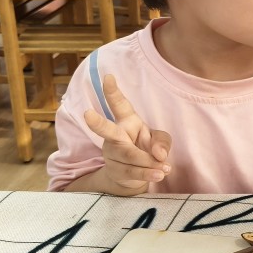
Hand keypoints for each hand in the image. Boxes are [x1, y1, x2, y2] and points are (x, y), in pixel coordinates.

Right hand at [82, 74, 171, 195]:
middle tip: (87, 114)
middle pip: (107, 130)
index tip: (108, 76)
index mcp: (127, 121)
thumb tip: (158, 154)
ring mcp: (112, 154)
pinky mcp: (115, 171)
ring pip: (129, 156)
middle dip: (97, 123)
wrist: (133, 176)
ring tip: (165, 168)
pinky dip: (148, 173)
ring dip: (148, 162)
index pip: (119, 105)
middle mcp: (115, 135)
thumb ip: (162, 142)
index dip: (113, 92)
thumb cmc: (146, 149)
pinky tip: (160, 174)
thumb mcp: (159, 141)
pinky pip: (132, 172)